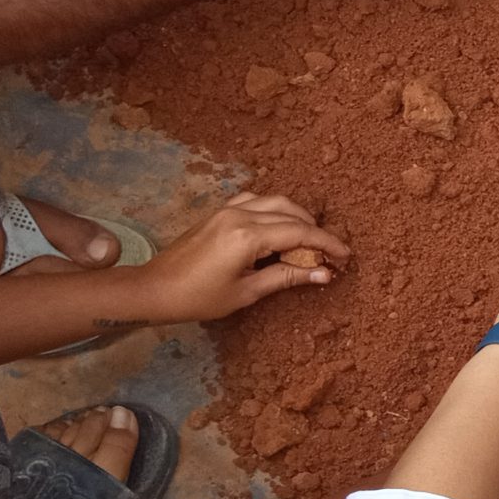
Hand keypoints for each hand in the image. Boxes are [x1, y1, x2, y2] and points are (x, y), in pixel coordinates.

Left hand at [136, 192, 347, 322]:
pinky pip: (255, 201)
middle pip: (291, 213)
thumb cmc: (196, 298)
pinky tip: (277, 228)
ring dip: (297, 217)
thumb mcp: (246, 292)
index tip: (345, 256)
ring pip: (275, 201)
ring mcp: (227, 210)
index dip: (327, 243)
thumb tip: (324, 273)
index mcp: (247, 236)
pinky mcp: (219, 212)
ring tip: (307, 241)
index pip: (300, 233)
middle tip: (329, 253)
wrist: (153, 289)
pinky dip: (274, 210)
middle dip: (315, 231)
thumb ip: (287, 277)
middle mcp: (239, 215)